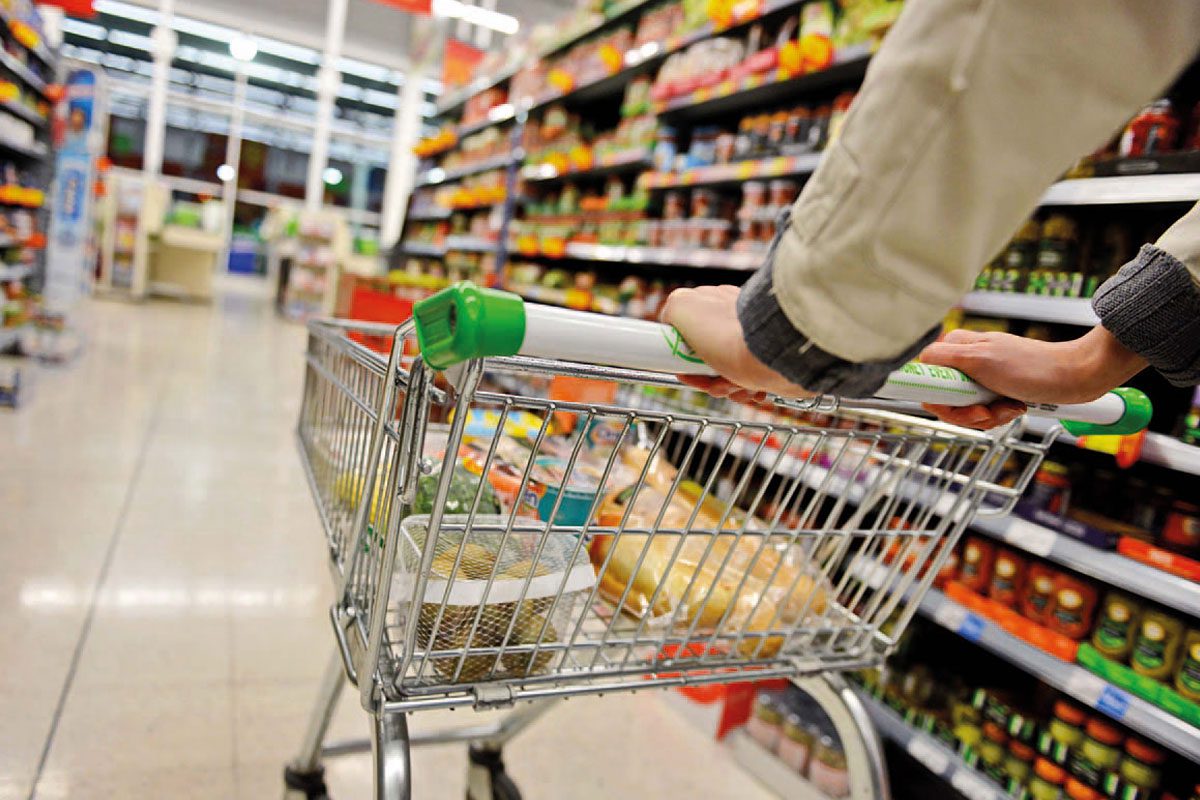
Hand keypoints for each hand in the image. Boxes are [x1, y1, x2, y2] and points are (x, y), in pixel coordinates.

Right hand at [659, 285, 814, 402]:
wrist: (773, 356)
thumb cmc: (727, 334)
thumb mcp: (682, 306)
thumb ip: (670, 310)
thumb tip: (670, 322)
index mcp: (715, 303)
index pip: (690, 331)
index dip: (683, 355)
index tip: (683, 370)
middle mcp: (735, 320)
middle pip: (707, 356)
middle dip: (705, 376)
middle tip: (711, 383)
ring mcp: (753, 342)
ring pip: (726, 371)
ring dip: (725, 387)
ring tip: (733, 386)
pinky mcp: (770, 360)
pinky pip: (749, 381)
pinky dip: (745, 389)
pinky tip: (749, 390)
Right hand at [918, 326, 1146, 428]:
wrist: (1075, 377)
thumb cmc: (1033, 367)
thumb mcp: (981, 359)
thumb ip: (944, 358)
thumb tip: (916, 360)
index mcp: (955, 349)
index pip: (924, 378)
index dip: (936, 398)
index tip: (952, 405)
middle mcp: (964, 362)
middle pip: (944, 400)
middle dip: (966, 412)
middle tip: (986, 410)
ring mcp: (980, 379)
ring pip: (964, 410)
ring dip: (987, 416)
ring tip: (1008, 407)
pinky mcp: (997, 392)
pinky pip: (984, 413)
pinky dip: (999, 416)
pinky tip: (1014, 408)